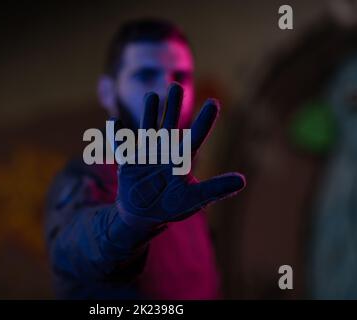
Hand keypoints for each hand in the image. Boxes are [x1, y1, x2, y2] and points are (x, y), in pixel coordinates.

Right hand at [109, 83, 245, 228]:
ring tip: (151, 95)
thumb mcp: (194, 198)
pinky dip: (117, 135)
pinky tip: (114, 121)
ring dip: (149, 113)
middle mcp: (164, 151)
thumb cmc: (170, 206)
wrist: (144, 215)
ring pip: (148, 128)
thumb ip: (215, 189)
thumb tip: (242, 181)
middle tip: (177, 86)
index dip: (204, 121)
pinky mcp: (128, 163)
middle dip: (173, 106)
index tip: (214, 102)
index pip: (195, 137)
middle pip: (170, 125)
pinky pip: (121, 147)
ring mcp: (145, 155)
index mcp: (181, 158)